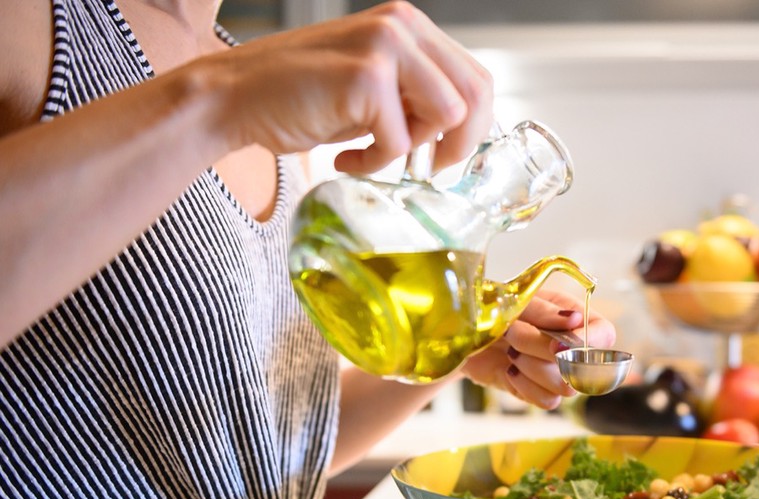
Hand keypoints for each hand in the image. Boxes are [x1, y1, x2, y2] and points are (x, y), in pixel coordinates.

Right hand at [204, 1, 492, 172]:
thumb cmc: (304, 98)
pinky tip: (344, 157)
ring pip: (448, 115)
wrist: (234, 97)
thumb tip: (464, 130)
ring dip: (415, 148)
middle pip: (475, 95)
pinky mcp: (365, 76)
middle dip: (459, 144)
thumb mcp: (377, 90)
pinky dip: (374, 161)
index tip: (448, 154)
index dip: (475, 127)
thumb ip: (419, 96)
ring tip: (376, 152)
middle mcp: (402, 25)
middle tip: (428, 167)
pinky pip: (400, 141)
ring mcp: (385, 46)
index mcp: (410, 25)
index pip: (477, 78)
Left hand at [460, 289, 616, 410]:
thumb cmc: (495, 308)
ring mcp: (557, 373)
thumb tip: (574, 320)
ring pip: (565, 386)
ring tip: (509, 349)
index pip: (604, 335)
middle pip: (581, 365)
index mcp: (576, 318)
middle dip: (540, 348)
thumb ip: (544, 310)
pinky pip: (548, 402)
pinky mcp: (539, 391)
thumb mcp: (518, 299)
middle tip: (513, 331)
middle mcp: (572, 348)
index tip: (557, 341)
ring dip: (531, 366)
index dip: (587, 342)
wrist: (465, 331)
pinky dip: (525, 385)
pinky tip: (509, 369)